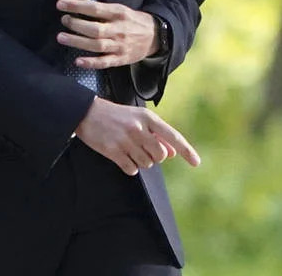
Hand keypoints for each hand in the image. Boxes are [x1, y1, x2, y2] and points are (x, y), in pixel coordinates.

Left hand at [56, 0, 158, 68]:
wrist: (156, 36)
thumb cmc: (130, 20)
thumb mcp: (117, 8)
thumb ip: (95, 4)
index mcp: (118, 13)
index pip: (94, 8)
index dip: (76, 6)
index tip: (60, 5)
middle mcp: (119, 29)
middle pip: (95, 28)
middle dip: (76, 25)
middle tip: (63, 20)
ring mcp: (120, 46)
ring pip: (97, 45)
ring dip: (78, 42)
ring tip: (61, 37)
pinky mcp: (121, 59)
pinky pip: (105, 62)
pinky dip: (91, 63)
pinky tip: (78, 61)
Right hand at [75, 97, 200, 175]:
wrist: (86, 112)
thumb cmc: (115, 115)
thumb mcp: (137, 119)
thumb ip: (156, 134)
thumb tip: (173, 153)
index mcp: (147, 118)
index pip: (173, 136)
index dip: (187, 151)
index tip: (196, 163)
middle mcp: (138, 129)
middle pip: (160, 156)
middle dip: (155, 157)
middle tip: (143, 149)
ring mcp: (125, 140)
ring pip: (146, 164)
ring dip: (141, 161)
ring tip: (129, 150)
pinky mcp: (113, 151)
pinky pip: (132, 169)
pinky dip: (130, 167)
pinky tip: (122, 157)